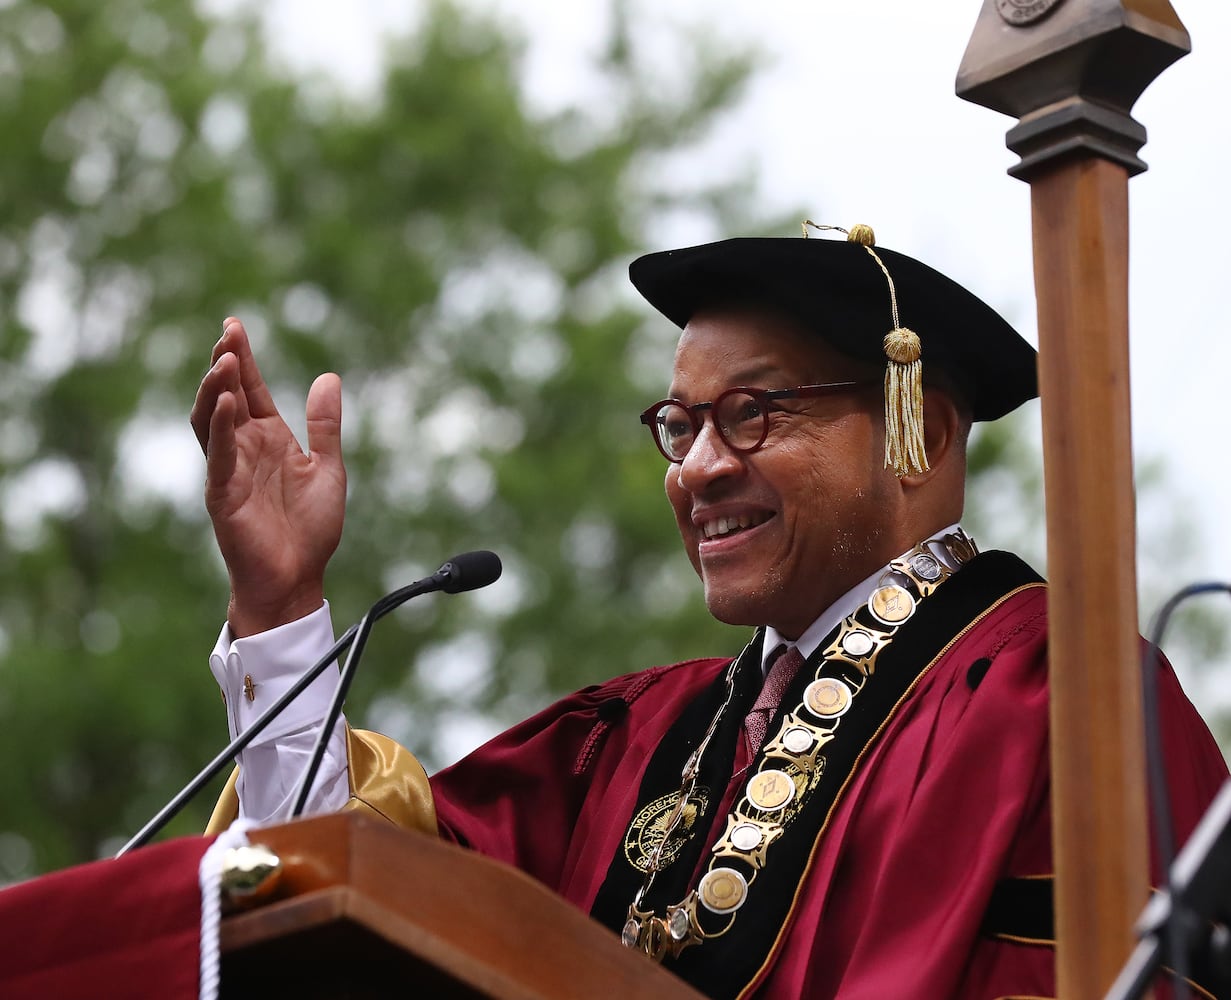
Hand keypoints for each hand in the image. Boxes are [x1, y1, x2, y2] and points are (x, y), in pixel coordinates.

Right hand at [190, 318, 345, 635]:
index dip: (243, 358)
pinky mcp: (222, 493)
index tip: (234, 325)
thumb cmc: (310, 530)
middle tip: (228, 333)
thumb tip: (328, 377)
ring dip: (217, 388)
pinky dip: (222, 425)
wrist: (297, 578)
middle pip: (226, 396)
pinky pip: (218, 454)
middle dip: (225, 363)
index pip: (251, 390)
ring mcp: (229, 469)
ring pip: (212, 419)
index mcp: (269, 440)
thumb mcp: (327, 468)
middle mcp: (245, 449)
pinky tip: (228, 401)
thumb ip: (325, 425)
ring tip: (225, 358)